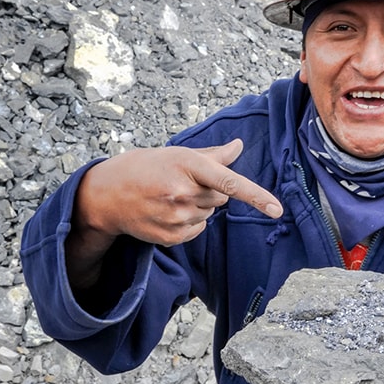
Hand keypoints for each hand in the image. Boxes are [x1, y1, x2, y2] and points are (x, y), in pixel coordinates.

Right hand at [65, 139, 281, 288]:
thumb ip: (212, 155)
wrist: (107, 195)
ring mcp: (176, 217)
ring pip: (209, 214)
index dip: (257, 196)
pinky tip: (167, 212)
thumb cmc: (144, 167)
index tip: (277, 210)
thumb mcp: (176, 154)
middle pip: (222, 198)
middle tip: (181, 183)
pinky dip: (189, 223)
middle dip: (209, 191)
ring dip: (198, 207)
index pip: (230, 183)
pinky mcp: (171, 237)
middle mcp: (183, 192)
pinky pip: (198, 230)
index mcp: (187, 166)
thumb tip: (239, 147)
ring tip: (169, 197)